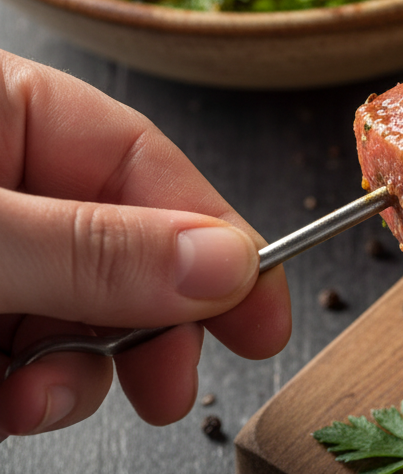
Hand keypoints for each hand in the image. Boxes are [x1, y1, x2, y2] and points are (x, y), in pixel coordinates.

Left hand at [0, 52, 290, 438]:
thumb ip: (92, 250)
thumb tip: (230, 263)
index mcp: (3, 109)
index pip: (141, 160)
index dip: (213, 235)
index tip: (262, 309)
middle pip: (116, 244)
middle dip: (145, 323)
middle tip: (173, 386)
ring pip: (68, 311)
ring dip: (71, 373)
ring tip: (37, 403)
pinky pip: (15, 354)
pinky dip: (20, 392)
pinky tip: (3, 407)